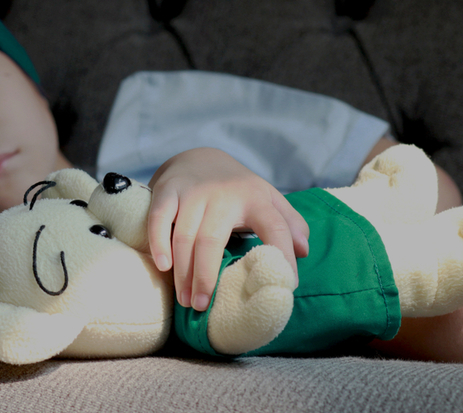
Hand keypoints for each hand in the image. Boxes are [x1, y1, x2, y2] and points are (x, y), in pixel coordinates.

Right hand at [147, 148, 308, 311]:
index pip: (276, 227)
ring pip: (184, 236)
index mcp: (255, 198)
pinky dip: (158, 243)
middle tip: (202, 306)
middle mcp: (223, 194)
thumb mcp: (268, 198)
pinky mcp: (167, 190)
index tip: (285, 288)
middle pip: (213, 240)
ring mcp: (193, 192)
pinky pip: (159, 219)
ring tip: (185, 300)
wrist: (199, 156)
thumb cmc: (237, 189)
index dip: (284, 256)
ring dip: (182, 272)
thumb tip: (303, 252)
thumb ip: (290, 224)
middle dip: (206, 277)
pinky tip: (163, 266)